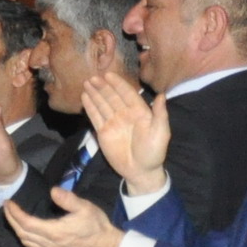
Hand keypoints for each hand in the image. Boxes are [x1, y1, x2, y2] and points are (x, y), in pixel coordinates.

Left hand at [6, 182, 124, 246]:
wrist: (107, 246)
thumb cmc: (96, 225)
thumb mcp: (85, 207)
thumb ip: (68, 199)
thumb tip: (53, 191)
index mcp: (55, 232)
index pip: (26, 222)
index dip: (15, 213)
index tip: (8, 203)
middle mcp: (50, 245)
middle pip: (22, 233)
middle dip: (11, 220)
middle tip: (7, 208)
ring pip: (27, 243)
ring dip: (17, 230)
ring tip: (13, 218)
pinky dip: (26, 240)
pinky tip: (25, 233)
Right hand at [81, 71, 170, 193]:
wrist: (140, 171)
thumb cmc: (153, 152)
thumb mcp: (161, 133)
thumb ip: (160, 114)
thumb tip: (162, 95)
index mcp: (139, 112)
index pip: (127, 94)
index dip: (118, 84)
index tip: (109, 74)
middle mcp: (125, 115)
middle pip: (112, 97)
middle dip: (103, 87)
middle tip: (93, 77)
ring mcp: (113, 123)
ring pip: (102, 104)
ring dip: (95, 93)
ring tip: (86, 83)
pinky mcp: (103, 132)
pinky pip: (95, 116)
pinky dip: (90, 106)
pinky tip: (84, 97)